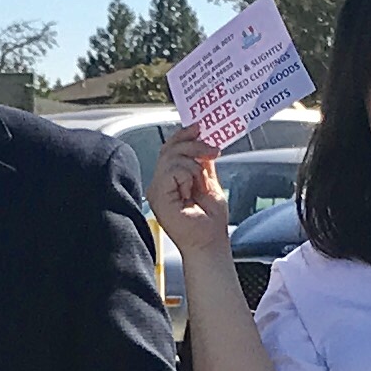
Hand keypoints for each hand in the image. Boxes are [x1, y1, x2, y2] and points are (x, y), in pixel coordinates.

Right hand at [149, 132, 233, 258]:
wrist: (210, 243)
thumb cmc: (210, 222)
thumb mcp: (210, 182)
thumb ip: (203, 162)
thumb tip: (204, 140)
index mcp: (170, 179)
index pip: (171, 148)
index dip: (184, 135)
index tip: (200, 127)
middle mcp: (160, 182)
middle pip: (170, 147)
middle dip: (194, 144)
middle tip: (213, 151)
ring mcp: (157, 189)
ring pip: (172, 156)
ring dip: (194, 166)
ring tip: (201, 184)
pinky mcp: (158, 195)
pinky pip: (173, 169)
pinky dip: (188, 175)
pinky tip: (191, 191)